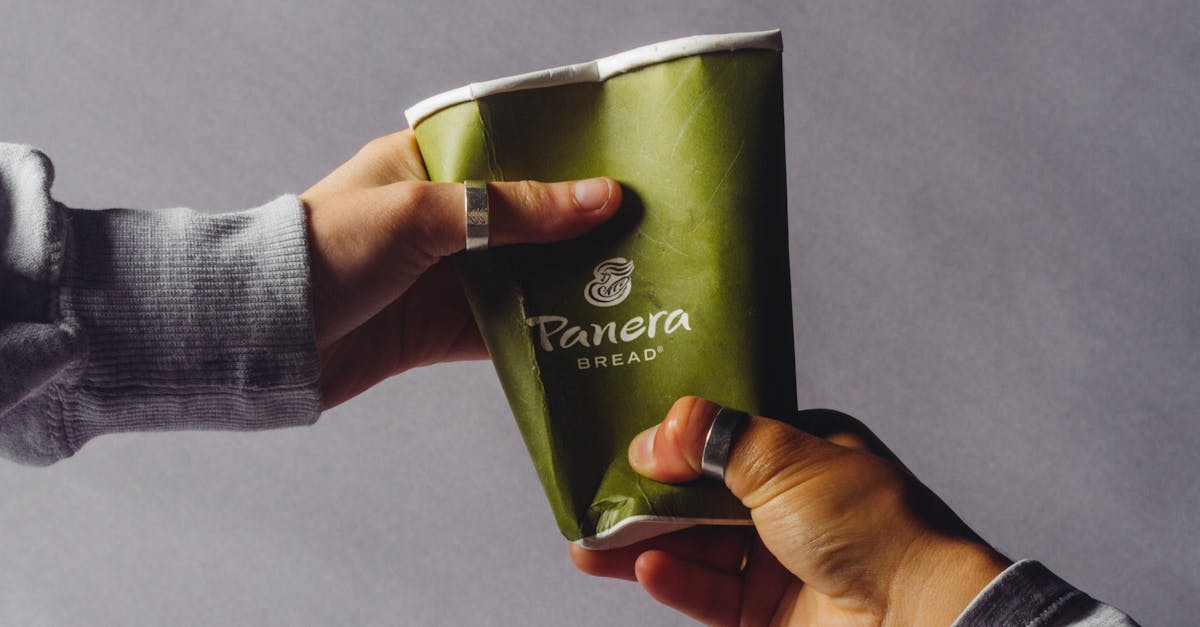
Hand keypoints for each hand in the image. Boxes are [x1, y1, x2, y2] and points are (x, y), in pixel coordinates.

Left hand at [300, 130, 619, 406]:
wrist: (265, 335)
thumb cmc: (328, 251)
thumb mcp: (422, 212)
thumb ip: (513, 208)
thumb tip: (599, 197)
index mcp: (426, 166)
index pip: (510, 152)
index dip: (565, 163)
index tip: (622, 170)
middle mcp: (441, 219)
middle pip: (526, 221)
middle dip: (579, 230)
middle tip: (646, 232)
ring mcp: (442, 276)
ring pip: (522, 276)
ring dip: (568, 284)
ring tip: (632, 284)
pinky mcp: (439, 329)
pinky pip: (504, 329)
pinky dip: (541, 333)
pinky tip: (587, 335)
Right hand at [571, 397, 1011, 625]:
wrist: (918, 620)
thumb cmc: (874, 528)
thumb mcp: (787, 459)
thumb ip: (714, 440)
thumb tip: (656, 433)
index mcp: (807, 453)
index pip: (726, 438)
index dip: (676, 440)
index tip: (626, 441)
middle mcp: (790, 505)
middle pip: (700, 495)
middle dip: (648, 496)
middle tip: (595, 494)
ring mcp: (778, 562)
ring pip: (694, 545)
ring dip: (644, 541)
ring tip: (592, 540)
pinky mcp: (765, 614)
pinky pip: (706, 592)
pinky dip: (673, 579)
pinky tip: (644, 567)